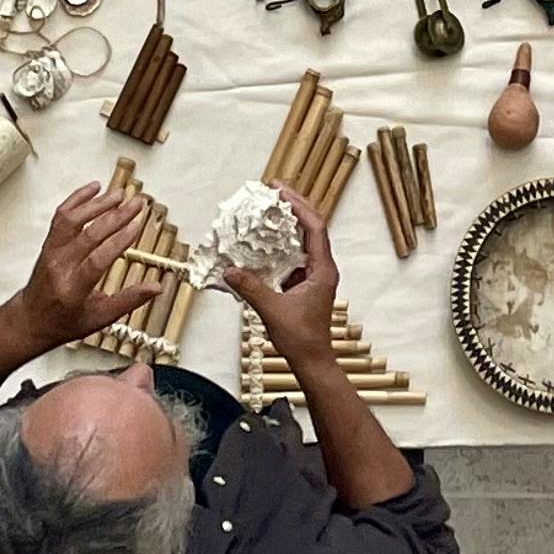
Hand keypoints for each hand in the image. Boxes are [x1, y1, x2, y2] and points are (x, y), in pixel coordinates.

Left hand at [16, 184, 160, 349]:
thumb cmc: (64, 322)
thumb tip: (156, 287)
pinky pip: (61, 216)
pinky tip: (94, 188)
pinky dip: (77, 198)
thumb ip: (128, 301)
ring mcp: (51, 252)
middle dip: (115, 216)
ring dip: (97, 204)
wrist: (30, 320)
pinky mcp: (48, 242)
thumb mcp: (99, 319)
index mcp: (73, 290)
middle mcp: (59, 267)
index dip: (118, 242)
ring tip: (120, 194)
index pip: (96, 260)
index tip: (137, 226)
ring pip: (72, 220)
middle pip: (88, 235)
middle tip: (137, 203)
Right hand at [227, 186, 339, 371]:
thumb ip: (251, 288)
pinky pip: (295, 257)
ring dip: (289, 225)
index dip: (298, 206)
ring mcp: (316, 276)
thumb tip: (230, 270)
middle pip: (312, 228)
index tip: (281, 192)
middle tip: (274, 191)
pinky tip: (266, 244)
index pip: (315, 228)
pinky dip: (282, 246)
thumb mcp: (272, 311)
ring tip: (270, 210)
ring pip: (304, 241)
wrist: (313, 362)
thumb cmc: (301, 340)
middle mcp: (323, 269)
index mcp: (323, 270)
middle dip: (294, 207)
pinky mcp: (307, 285)